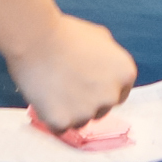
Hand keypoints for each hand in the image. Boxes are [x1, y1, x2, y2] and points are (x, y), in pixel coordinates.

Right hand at [13, 13, 136, 133]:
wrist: (37, 39)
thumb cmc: (66, 33)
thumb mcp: (100, 37)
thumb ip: (110, 58)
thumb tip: (108, 71)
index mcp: (124, 74)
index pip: (119, 94)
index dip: (101, 89)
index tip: (87, 84)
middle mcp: (111, 96)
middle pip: (101, 110)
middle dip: (87, 102)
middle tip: (67, 84)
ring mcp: (88, 111)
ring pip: (80, 121)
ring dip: (70, 111)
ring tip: (54, 88)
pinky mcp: (64, 122)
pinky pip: (59, 127)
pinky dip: (52, 117)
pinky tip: (44, 98)